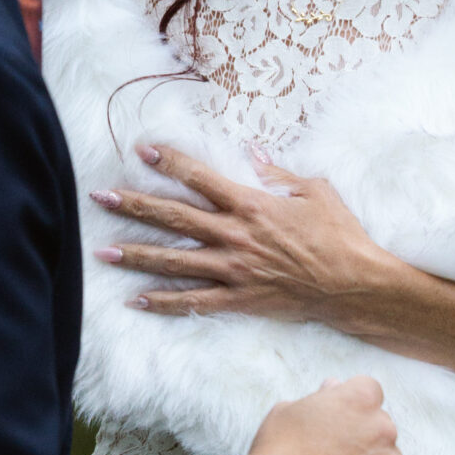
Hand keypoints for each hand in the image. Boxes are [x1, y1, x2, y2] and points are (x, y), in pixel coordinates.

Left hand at [92, 141, 406, 331]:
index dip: (169, 163)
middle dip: (134, 206)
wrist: (353, 285)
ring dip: (137, 255)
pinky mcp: (239, 300)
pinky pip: (194, 302)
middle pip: (175, 218)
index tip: (142, 151)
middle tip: (101, 198)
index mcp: (251, 205)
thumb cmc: (339, 234)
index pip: (200, 178)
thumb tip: (253, 154)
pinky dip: (164, 303)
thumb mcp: (314, 190)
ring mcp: (234, 271)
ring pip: (175, 262)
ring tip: (102, 252)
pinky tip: (136, 301)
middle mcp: (235, 236)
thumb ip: (278, 173)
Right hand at [250, 378, 403, 454]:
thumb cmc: (277, 453)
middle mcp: (383, 427)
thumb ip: (320, 397)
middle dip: (362, 437)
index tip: (335, 423)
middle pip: (380, 427)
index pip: (369, 392)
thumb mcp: (289, 411)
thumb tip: (335, 388)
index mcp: (360, 399)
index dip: (350, 407)